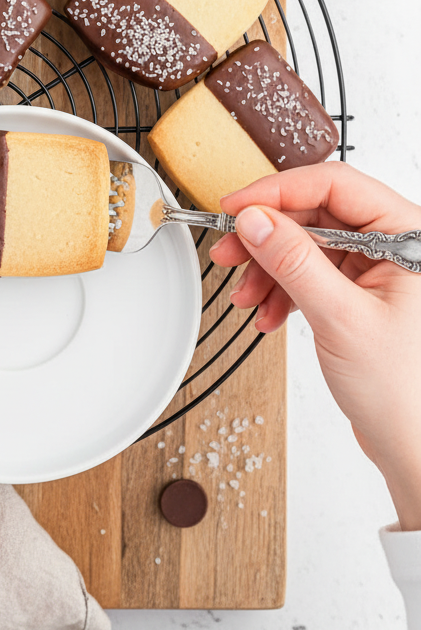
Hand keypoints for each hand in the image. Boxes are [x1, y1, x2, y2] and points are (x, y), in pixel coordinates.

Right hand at [209, 162, 420, 530]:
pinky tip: (268, 313)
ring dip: (268, 267)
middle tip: (228, 250)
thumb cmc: (403, 390)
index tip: (236, 207)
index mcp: (407, 234)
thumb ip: (294, 261)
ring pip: (306, 244)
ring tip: (246, 296)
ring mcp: (375, 270)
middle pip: (315, 212)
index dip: (279, 192)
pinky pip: (309, 273)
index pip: (335, 184)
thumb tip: (256, 220)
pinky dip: (282, 290)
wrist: (413, 445)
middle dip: (267, 235)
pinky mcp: (358, 293)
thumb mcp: (340, 317)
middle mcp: (394, 245)